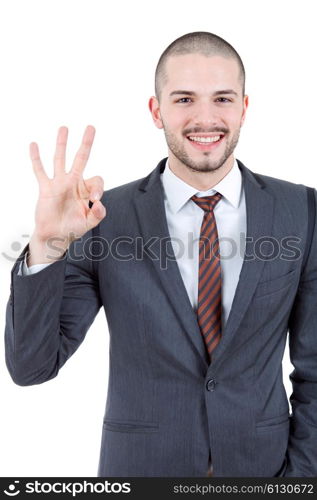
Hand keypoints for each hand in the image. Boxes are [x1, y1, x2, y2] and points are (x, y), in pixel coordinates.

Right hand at [28, 125, 105, 264]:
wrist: (55, 236)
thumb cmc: (72, 229)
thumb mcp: (89, 223)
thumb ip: (97, 214)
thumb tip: (98, 203)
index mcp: (86, 190)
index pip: (96, 180)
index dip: (98, 188)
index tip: (95, 200)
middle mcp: (73, 183)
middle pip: (81, 159)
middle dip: (86, 144)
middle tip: (91, 127)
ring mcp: (59, 184)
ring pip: (60, 160)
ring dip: (62, 144)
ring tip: (64, 128)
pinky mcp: (46, 188)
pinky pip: (40, 171)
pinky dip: (36, 158)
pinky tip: (34, 144)